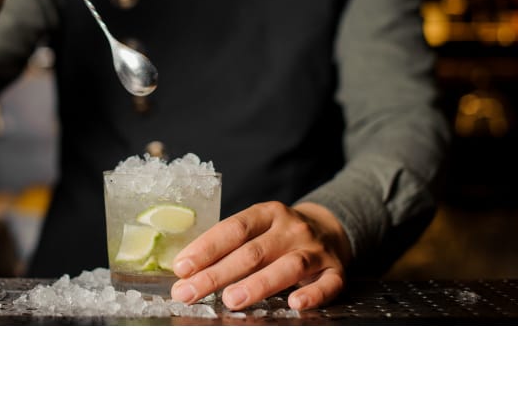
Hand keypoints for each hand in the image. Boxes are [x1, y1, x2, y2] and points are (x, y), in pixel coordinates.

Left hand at [170, 201, 351, 310]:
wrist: (331, 228)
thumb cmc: (279, 235)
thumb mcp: (258, 229)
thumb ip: (230, 245)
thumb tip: (187, 273)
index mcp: (267, 213)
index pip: (233, 229)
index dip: (206, 248)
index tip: (182, 268)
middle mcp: (291, 229)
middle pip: (253, 252)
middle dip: (218, 274)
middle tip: (190, 292)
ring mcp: (315, 249)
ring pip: (288, 266)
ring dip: (258, 284)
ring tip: (231, 300)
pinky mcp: (336, 270)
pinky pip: (328, 284)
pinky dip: (313, 295)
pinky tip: (295, 305)